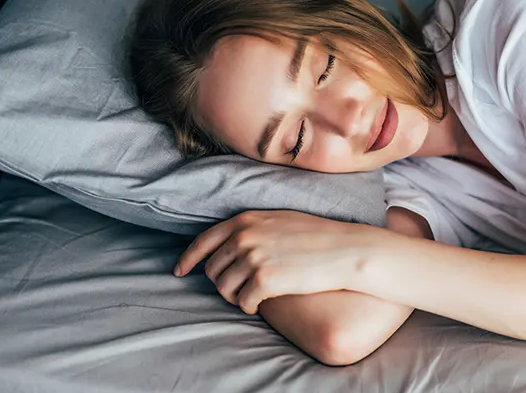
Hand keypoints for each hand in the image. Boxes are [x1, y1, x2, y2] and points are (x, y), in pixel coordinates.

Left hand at [174, 210, 372, 313]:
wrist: (345, 250)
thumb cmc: (318, 236)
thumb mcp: (279, 220)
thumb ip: (252, 228)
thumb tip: (230, 243)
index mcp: (245, 220)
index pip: (204, 241)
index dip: (189, 258)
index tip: (180, 271)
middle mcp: (244, 237)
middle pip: (212, 269)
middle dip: (222, 282)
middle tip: (241, 288)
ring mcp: (252, 258)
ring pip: (223, 289)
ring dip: (235, 296)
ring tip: (254, 295)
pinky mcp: (263, 280)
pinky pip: (242, 302)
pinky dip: (249, 306)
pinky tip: (263, 301)